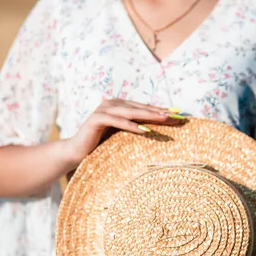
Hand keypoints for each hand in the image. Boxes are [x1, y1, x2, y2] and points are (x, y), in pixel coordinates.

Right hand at [62, 99, 183, 169]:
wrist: (76, 151)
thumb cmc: (100, 145)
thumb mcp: (122, 136)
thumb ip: (135, 128)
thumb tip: (157, 130)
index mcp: (120, 106)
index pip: (145, 108)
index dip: (161, 111)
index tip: (179, 115)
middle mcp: (112, 104)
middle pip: (141, 108)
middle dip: (160, 112)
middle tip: (177, 116)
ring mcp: (104, 110)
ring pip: (131, 112)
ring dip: (149, 116)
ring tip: (165, 119)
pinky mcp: (96, 119)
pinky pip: (117, 121)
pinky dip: (131, 125)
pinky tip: (144, 130)